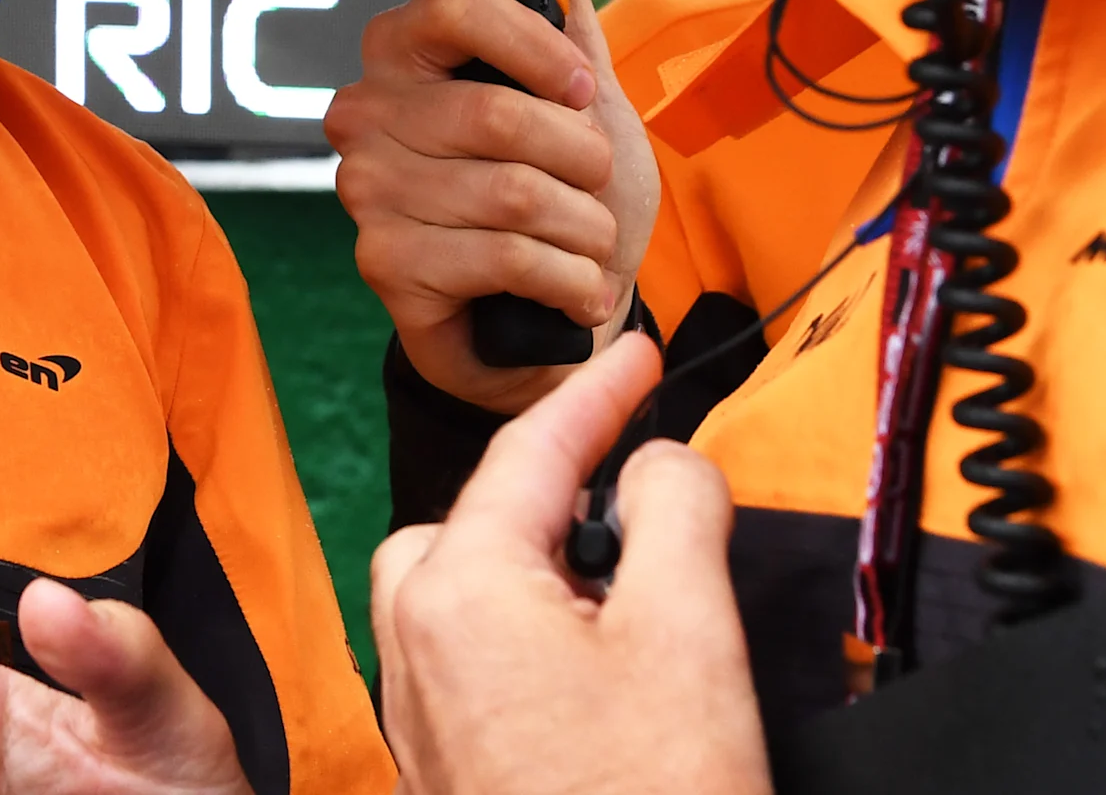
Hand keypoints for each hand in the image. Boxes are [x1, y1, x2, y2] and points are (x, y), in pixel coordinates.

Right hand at [325, 0, 655, 410]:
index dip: (538, 48)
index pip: (456, 5)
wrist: (552, 322)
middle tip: (594, 187)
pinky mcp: (384, 266)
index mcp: (403, 52)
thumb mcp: (577, 85)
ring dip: (584, 228)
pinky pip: (503, 256)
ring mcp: (367, 191)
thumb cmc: (560, 196)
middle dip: (581, 159)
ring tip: (590, 245)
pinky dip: (567, 280)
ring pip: (511, 191)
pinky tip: (572, 291)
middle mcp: (366, 113)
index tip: (582, 88)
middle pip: (497, 111)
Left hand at [372, 334, 767, 794]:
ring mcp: (421, 716)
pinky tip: (604, 679)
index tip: (632, 352)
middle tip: (639, 494)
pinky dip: (533, 638)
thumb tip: (663, 463)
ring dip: (543, 574)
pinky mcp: (445, 769)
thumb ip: (677, 511)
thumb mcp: (689, 631)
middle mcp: (415, 644)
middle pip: (479, 518)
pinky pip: (474, 661)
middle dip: (555, 496)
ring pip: (469, 590)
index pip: (530, 450)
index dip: (597, 390)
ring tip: (633, 607)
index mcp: (458, 590)